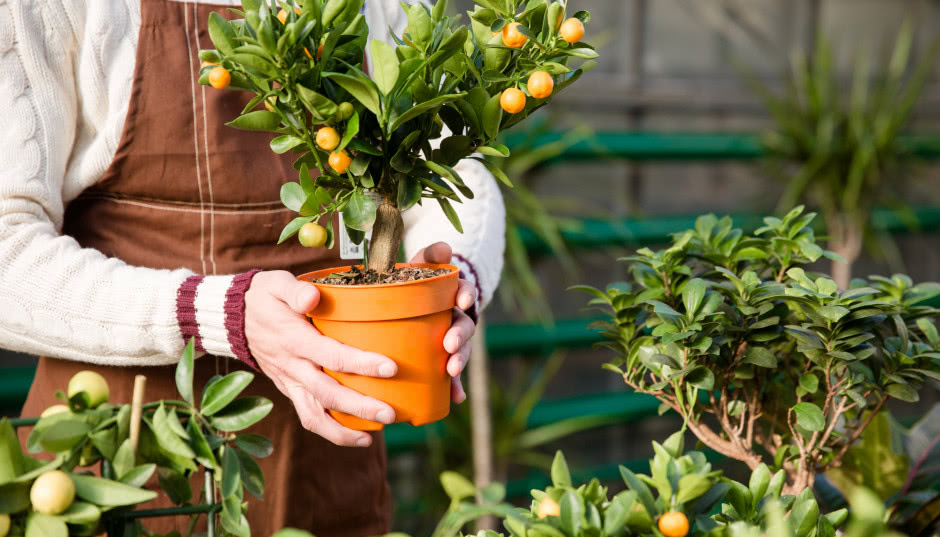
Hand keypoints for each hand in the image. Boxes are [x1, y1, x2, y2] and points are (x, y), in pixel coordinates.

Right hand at [244, 271, 398, 447]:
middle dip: (359, 407)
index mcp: (294, 339)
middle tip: (390, 414)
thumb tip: (313, 297)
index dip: (362, 363)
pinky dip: (330, 430)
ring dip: (342, 431)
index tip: (391, 368)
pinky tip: (356, 436)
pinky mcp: (288, 390)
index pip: (332, 355)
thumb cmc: (263, 298)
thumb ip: (295, 291)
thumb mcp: (275, 284)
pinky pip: (308, 416)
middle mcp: (292, 366)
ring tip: (372, 438)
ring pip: (313, 415)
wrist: (231, 318)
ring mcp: (288, 382)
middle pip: (327, 393)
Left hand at [410, 242, 477, 403]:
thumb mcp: (422, 264)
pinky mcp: (443, 360)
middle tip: (449, 345)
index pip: (466, 292)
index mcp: (454, 294)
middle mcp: (457, 317)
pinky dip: (455, 387)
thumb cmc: (417, 282)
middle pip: (465, 326)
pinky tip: (456, 399)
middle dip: (460, 336)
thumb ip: (430, 255)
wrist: (413, 304)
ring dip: (459, 361)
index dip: (467, 295)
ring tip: (451, 372)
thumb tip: (445, 247)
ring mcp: (452, 340)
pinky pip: (450, 376)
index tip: (463, 300)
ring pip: (460, 351)